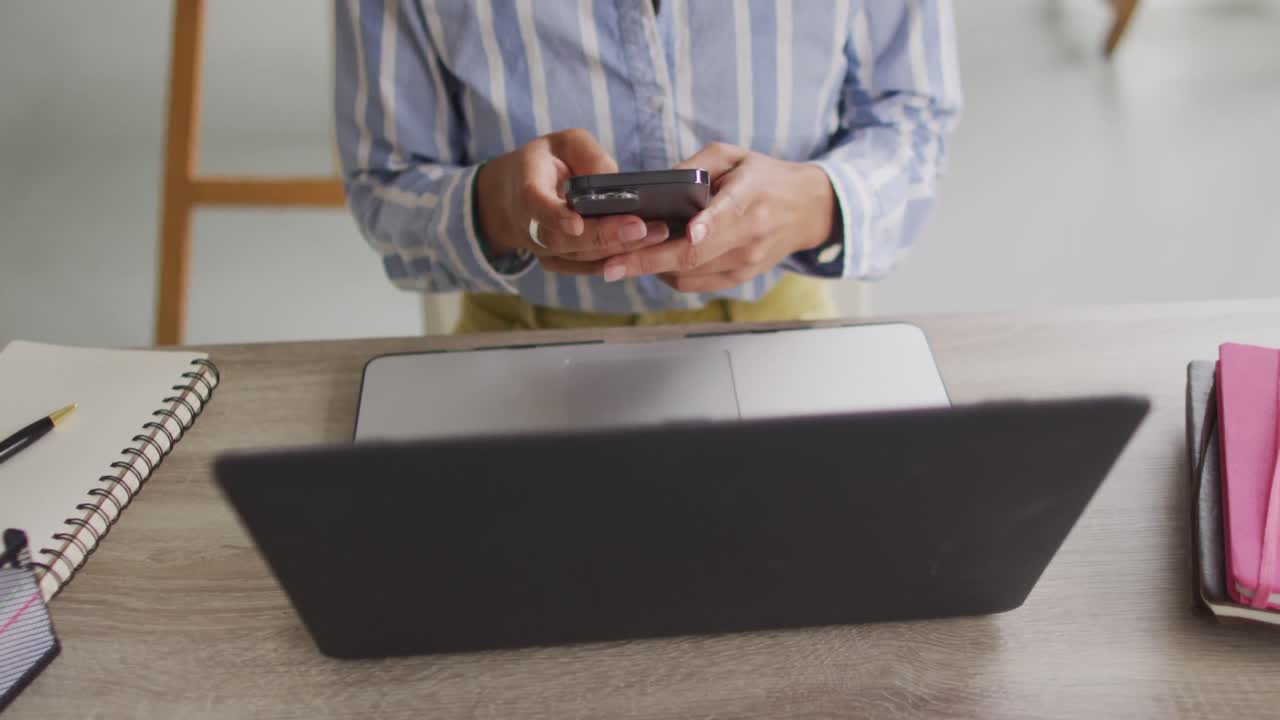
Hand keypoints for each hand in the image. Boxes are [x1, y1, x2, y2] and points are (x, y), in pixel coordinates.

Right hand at [476, 129, 668, 273]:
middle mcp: (530, 226)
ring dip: (619, 249)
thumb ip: (587, 154)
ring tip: (657, 234)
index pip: (536, 205)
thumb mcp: (563, 143)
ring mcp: (542, 249)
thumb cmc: (544, 162)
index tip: (576, 223)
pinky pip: (587, 267)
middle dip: (604, 235)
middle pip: (564, 240)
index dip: (555, 216)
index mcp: (526, 190)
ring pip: (580, 256)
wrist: (511, 196)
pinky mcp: (558, 262)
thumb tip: (616, 181)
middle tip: (643, 227)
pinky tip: (647, 251)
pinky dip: (616, 262)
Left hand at [600, 143, 834, 292]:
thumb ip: (695, 167)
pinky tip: (649, 263)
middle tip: (611, 266)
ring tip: (618, 262)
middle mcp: (750, 235)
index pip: (728, 215)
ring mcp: (745, 262)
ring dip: (651, 270)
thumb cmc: (764, 177)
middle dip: (648, 262)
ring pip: (690, 274)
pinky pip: (695, 283)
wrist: (807, 210)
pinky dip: (668, 275)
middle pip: (695, 255)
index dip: (707, 226)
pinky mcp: (740, 277)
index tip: (687, 232)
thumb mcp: (733, 156)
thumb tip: (655, 185)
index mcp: (751, 197)